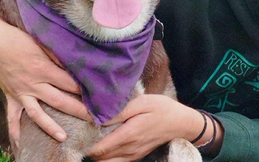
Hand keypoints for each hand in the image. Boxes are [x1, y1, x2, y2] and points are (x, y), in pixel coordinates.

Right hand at [0, 2, 91, 146]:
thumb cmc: (17, 37)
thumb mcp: (40, 41)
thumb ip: (57, 54)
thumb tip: (74, 63)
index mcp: (43, 68)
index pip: (69, 83)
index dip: (85, 89)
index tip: (99, 95)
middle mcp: (33, 84)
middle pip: (60, 101)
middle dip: (79, 110)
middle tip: (95, 119)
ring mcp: (21, 92)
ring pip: (38, 114)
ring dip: (51, 126)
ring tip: (64, 138)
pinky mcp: (11, 96)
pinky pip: (12, 117)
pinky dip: (15, 131)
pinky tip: (19, 145)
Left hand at [86, 95, 200, 160]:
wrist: (181, 122)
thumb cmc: (162, 108)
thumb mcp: (141, 103)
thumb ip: (119, 110)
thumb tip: (99, 117)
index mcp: (129, 135)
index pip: (100, 148)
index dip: (86, 146)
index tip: (76, 138)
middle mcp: (130, 149)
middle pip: (102, 158)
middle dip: (89, 152)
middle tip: (79, 140)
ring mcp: (134, 154)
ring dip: (98, 157)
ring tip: (88, 145)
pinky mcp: (137, 155)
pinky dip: (108, 158)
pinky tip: (102, 149)